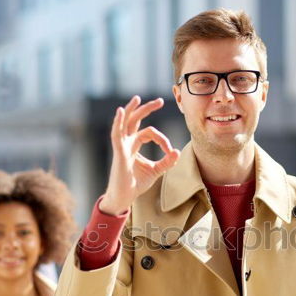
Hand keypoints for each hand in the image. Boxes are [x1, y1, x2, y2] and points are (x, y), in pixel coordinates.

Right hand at [100, 96, 180, 214]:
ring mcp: (122, 146)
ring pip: (126, 123)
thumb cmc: (136, 183)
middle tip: (160, 101)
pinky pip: (116, 134)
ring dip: (132, 109)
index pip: (150, 133)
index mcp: (135, 144)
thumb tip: (178, 151)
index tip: (170, 152)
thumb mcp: (157, 170)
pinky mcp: (119, 152)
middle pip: (136, 120)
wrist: (125, 197)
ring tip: (138, 98)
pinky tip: (121, 111)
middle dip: (147, 109)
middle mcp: (127, 142)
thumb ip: (167, 161)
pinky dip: (118, 122)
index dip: (163, 140)